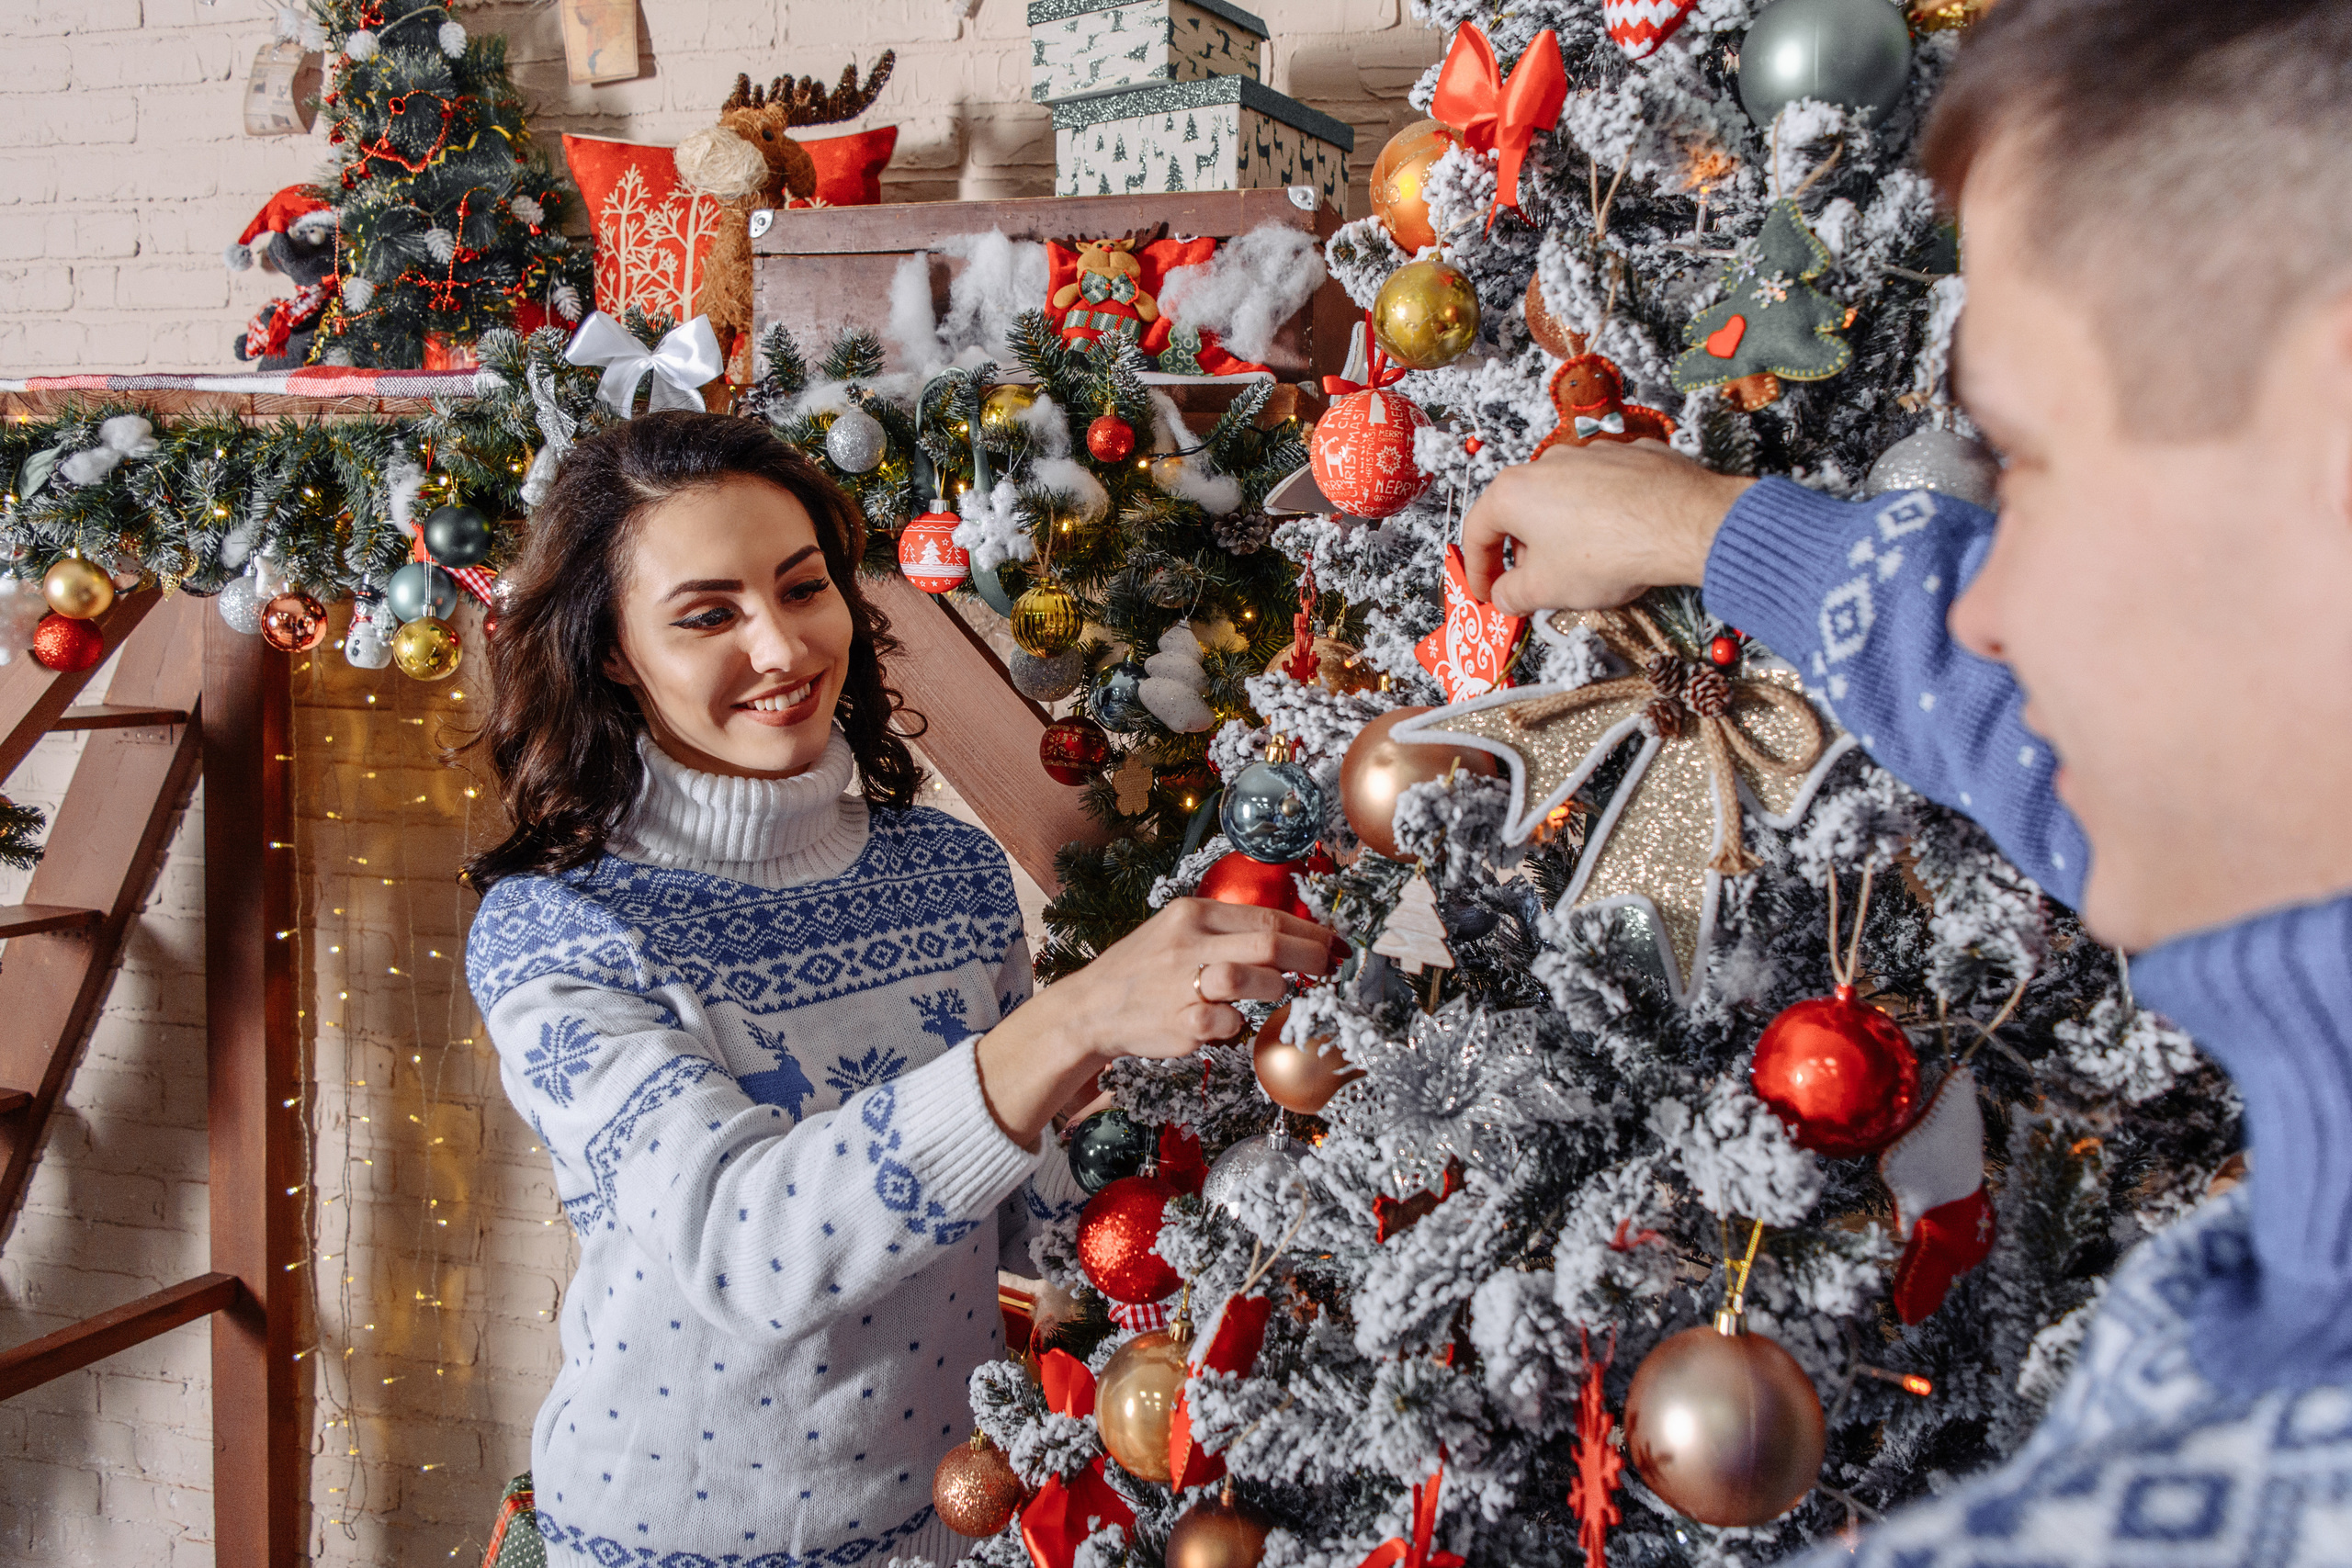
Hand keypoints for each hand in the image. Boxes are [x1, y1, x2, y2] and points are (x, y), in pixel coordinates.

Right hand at [975, 899, 1338, 1146]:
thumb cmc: (1143, 970)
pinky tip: (1224, 1021)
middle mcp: (1189, 942)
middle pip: (1270, 942)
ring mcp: (1184, 983)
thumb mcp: (1177, 932)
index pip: (1266, 916)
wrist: (1091, 1008)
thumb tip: (1288, 935)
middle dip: (1311, 956)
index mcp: (1191, 913)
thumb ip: (1226, 931)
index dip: (1309, 931)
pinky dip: (1235, 1025)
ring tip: (1273, 993)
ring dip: (1275, 990)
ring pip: (1255, 980)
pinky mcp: (1181, 1023)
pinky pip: (1229, 1024)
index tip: (1334, 942)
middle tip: (1331, 966)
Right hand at [1461, 441, 1754, 615]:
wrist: (1684, 523)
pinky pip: (1606, 487)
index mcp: (1514, 491)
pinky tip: (1621, 538)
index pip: (1477, 531)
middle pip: (1522, 512)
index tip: (1488, 591)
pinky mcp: (1631, 454)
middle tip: (1537, 584)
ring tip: (1585, 564)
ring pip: (1565, 497)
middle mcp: (1549, 462)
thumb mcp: (1546, 590)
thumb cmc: (1610, 552)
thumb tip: (1507, 597)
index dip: (1479, 569)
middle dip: (1525, 551)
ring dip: (1564, 531)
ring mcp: (1593, 453)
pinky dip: (1603, 512)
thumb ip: (1512, 596)